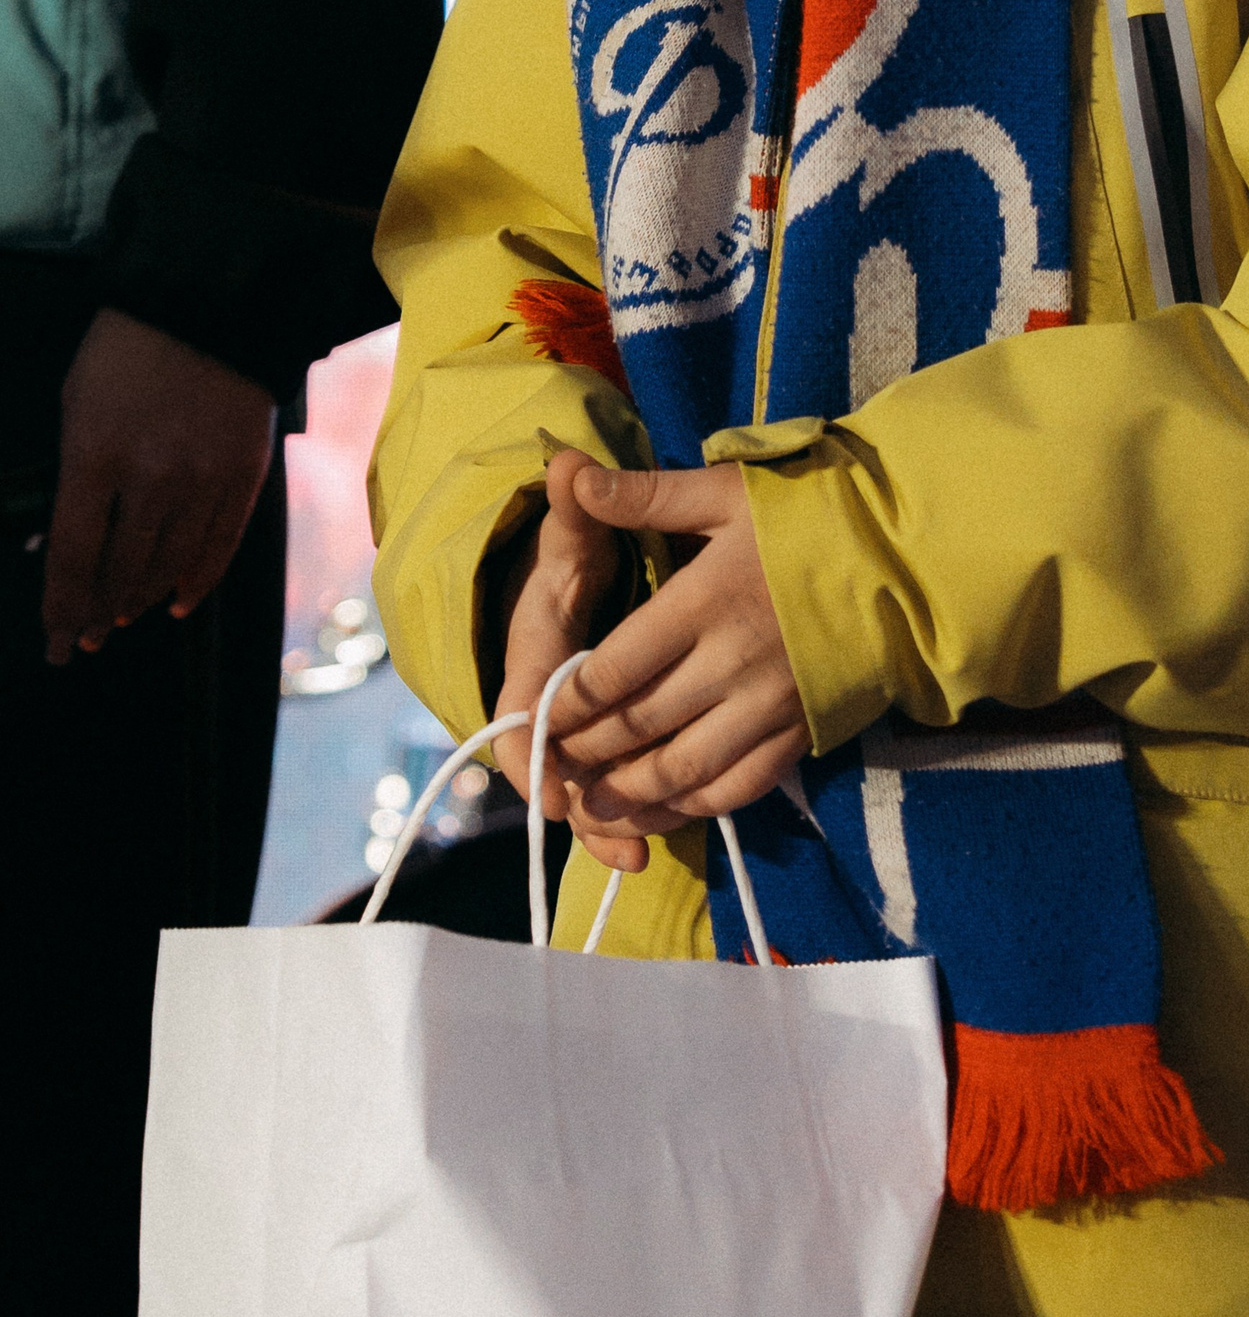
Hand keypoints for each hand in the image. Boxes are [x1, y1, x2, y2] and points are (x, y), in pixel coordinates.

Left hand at [42, 308, 275, 664]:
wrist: (210, 302)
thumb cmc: (127, 348)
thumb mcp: (75, 403)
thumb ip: (71, 474)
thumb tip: (61, 541)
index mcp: (96, 455)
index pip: (71, 557)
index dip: (61, 608)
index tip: (57, 641)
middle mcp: (151, 477)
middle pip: (120, 571)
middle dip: (97, 613)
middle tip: (86, 635)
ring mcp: (204, 478)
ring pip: (170, 566)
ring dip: (142, 598)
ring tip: (124, 614)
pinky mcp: (246, 472)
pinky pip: (221, 545)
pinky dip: (199, 580)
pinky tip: (181, 599)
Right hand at [492, 447, 627, 810]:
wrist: (566, 582)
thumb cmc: (576, 558)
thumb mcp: (577, 536)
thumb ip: (579, 509)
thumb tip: (566, 461)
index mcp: (530, 662)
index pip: (520, 722)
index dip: (536, 763)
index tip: (556, 796)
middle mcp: (542, 708)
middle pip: (555, 773)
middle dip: (585, 807)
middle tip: (622, 839)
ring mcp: (573, 734)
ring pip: (585, 790)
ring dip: (610, 823)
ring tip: (644, 855)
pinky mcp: (605, 745)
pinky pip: (611, 787)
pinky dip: (631, 814)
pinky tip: (660, 842)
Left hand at [517, 461, 807, 875]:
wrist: (908, 553)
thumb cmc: (809, 515)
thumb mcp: (726, 492)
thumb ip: (645, 495)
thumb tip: (572, 473)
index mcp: (704, 601)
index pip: (613, 670)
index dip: (567, 702)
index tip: (538, 714)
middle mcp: (731, 663)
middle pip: (638, 725)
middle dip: (586, 750)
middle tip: (552, 765)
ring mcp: (769, 704)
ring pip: (682, 769)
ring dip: (630, 794)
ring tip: (592, 805)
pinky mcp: (801, 731)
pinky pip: (738, 786)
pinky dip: (694, 805)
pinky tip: (665, 808)